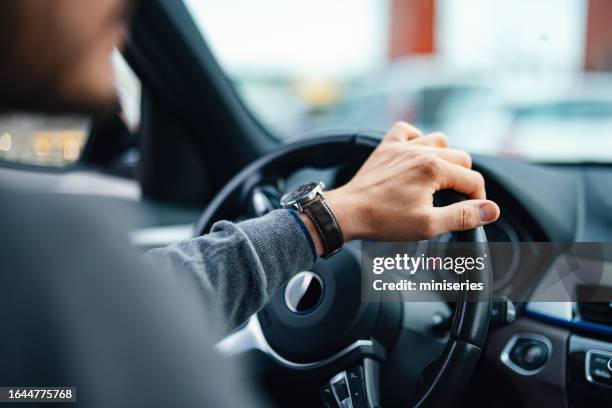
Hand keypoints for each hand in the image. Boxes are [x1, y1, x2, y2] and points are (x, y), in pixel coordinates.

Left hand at [303, 122, 499, 254]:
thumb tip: (491, 210)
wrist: (348, 213)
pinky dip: (415, 138)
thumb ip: (463, 216)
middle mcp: (420, 151)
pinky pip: (406, 130)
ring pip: (439, 140)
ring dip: (445, 157)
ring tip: (438, 180)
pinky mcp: (386, 147)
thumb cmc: (384, 220)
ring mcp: (402, 146)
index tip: (472, 213)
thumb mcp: (428, 225)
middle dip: (464, 180)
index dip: (478, 199)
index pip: (472, 179)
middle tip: (455, 200)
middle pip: (461, 157)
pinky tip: (415, 155)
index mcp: (433, 168)